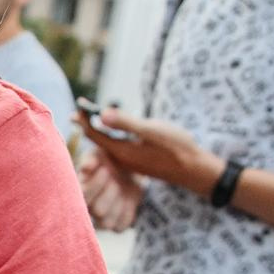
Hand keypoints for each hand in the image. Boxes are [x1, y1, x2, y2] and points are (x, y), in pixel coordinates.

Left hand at [78, 106, 221, 197]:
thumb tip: (102, 114)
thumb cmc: (176, 148)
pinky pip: (119, 146)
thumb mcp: (151, 131)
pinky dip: (113, 135)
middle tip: (79, 110)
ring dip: (100, 129)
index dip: (84, 118)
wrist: (195, 170)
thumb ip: (126, 123)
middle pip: (98, 139)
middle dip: (88, 123)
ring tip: (92, 117)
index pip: (94, 133)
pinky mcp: (139, 159)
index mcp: (121, 150)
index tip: (78, 104)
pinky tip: (116, 129)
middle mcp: (121, 158)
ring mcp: (130, 160)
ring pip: (108, 143)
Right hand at [79, 149, 143, 232]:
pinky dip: (127, 213)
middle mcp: (87, 208)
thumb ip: (91, 160)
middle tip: (115, 178)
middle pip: (97, 210)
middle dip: (110, 193)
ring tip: (121, 188)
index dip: (94, 186)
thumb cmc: (109, 158)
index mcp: (78, 192)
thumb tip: (86, 167)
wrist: (128, 167)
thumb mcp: (100, 153)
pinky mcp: (115, 225)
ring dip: (118, 203)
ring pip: (106, 223)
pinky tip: (128, 199)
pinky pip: (120, 227)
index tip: (105, 170)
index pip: (81, 198)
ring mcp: (101, 218)